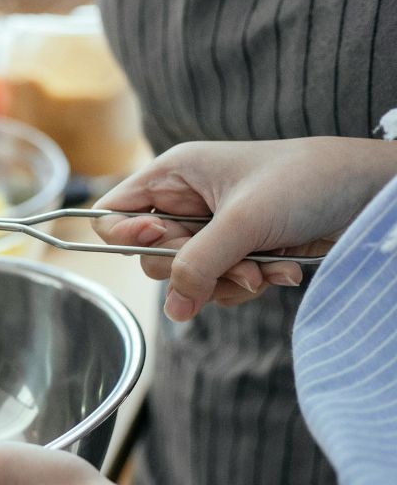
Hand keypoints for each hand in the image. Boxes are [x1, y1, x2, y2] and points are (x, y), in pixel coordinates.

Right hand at [93, 138, 396, 321]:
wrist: (369, 193)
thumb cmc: (307, 181)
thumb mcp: (244, 221)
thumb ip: (199, 265)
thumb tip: (173, 309)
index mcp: (175, 175)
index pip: (115, 213)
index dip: (128, 236)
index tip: (161, 242)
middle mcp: (187, 202)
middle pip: (152, 255)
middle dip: (194, 268)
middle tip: (232, 262)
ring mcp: (212, 230)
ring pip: (188, 277)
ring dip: (228, 281)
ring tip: (267, 267)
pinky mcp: (238, 252)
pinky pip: (219, 285)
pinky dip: (248, 283)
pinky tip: (282, 268)